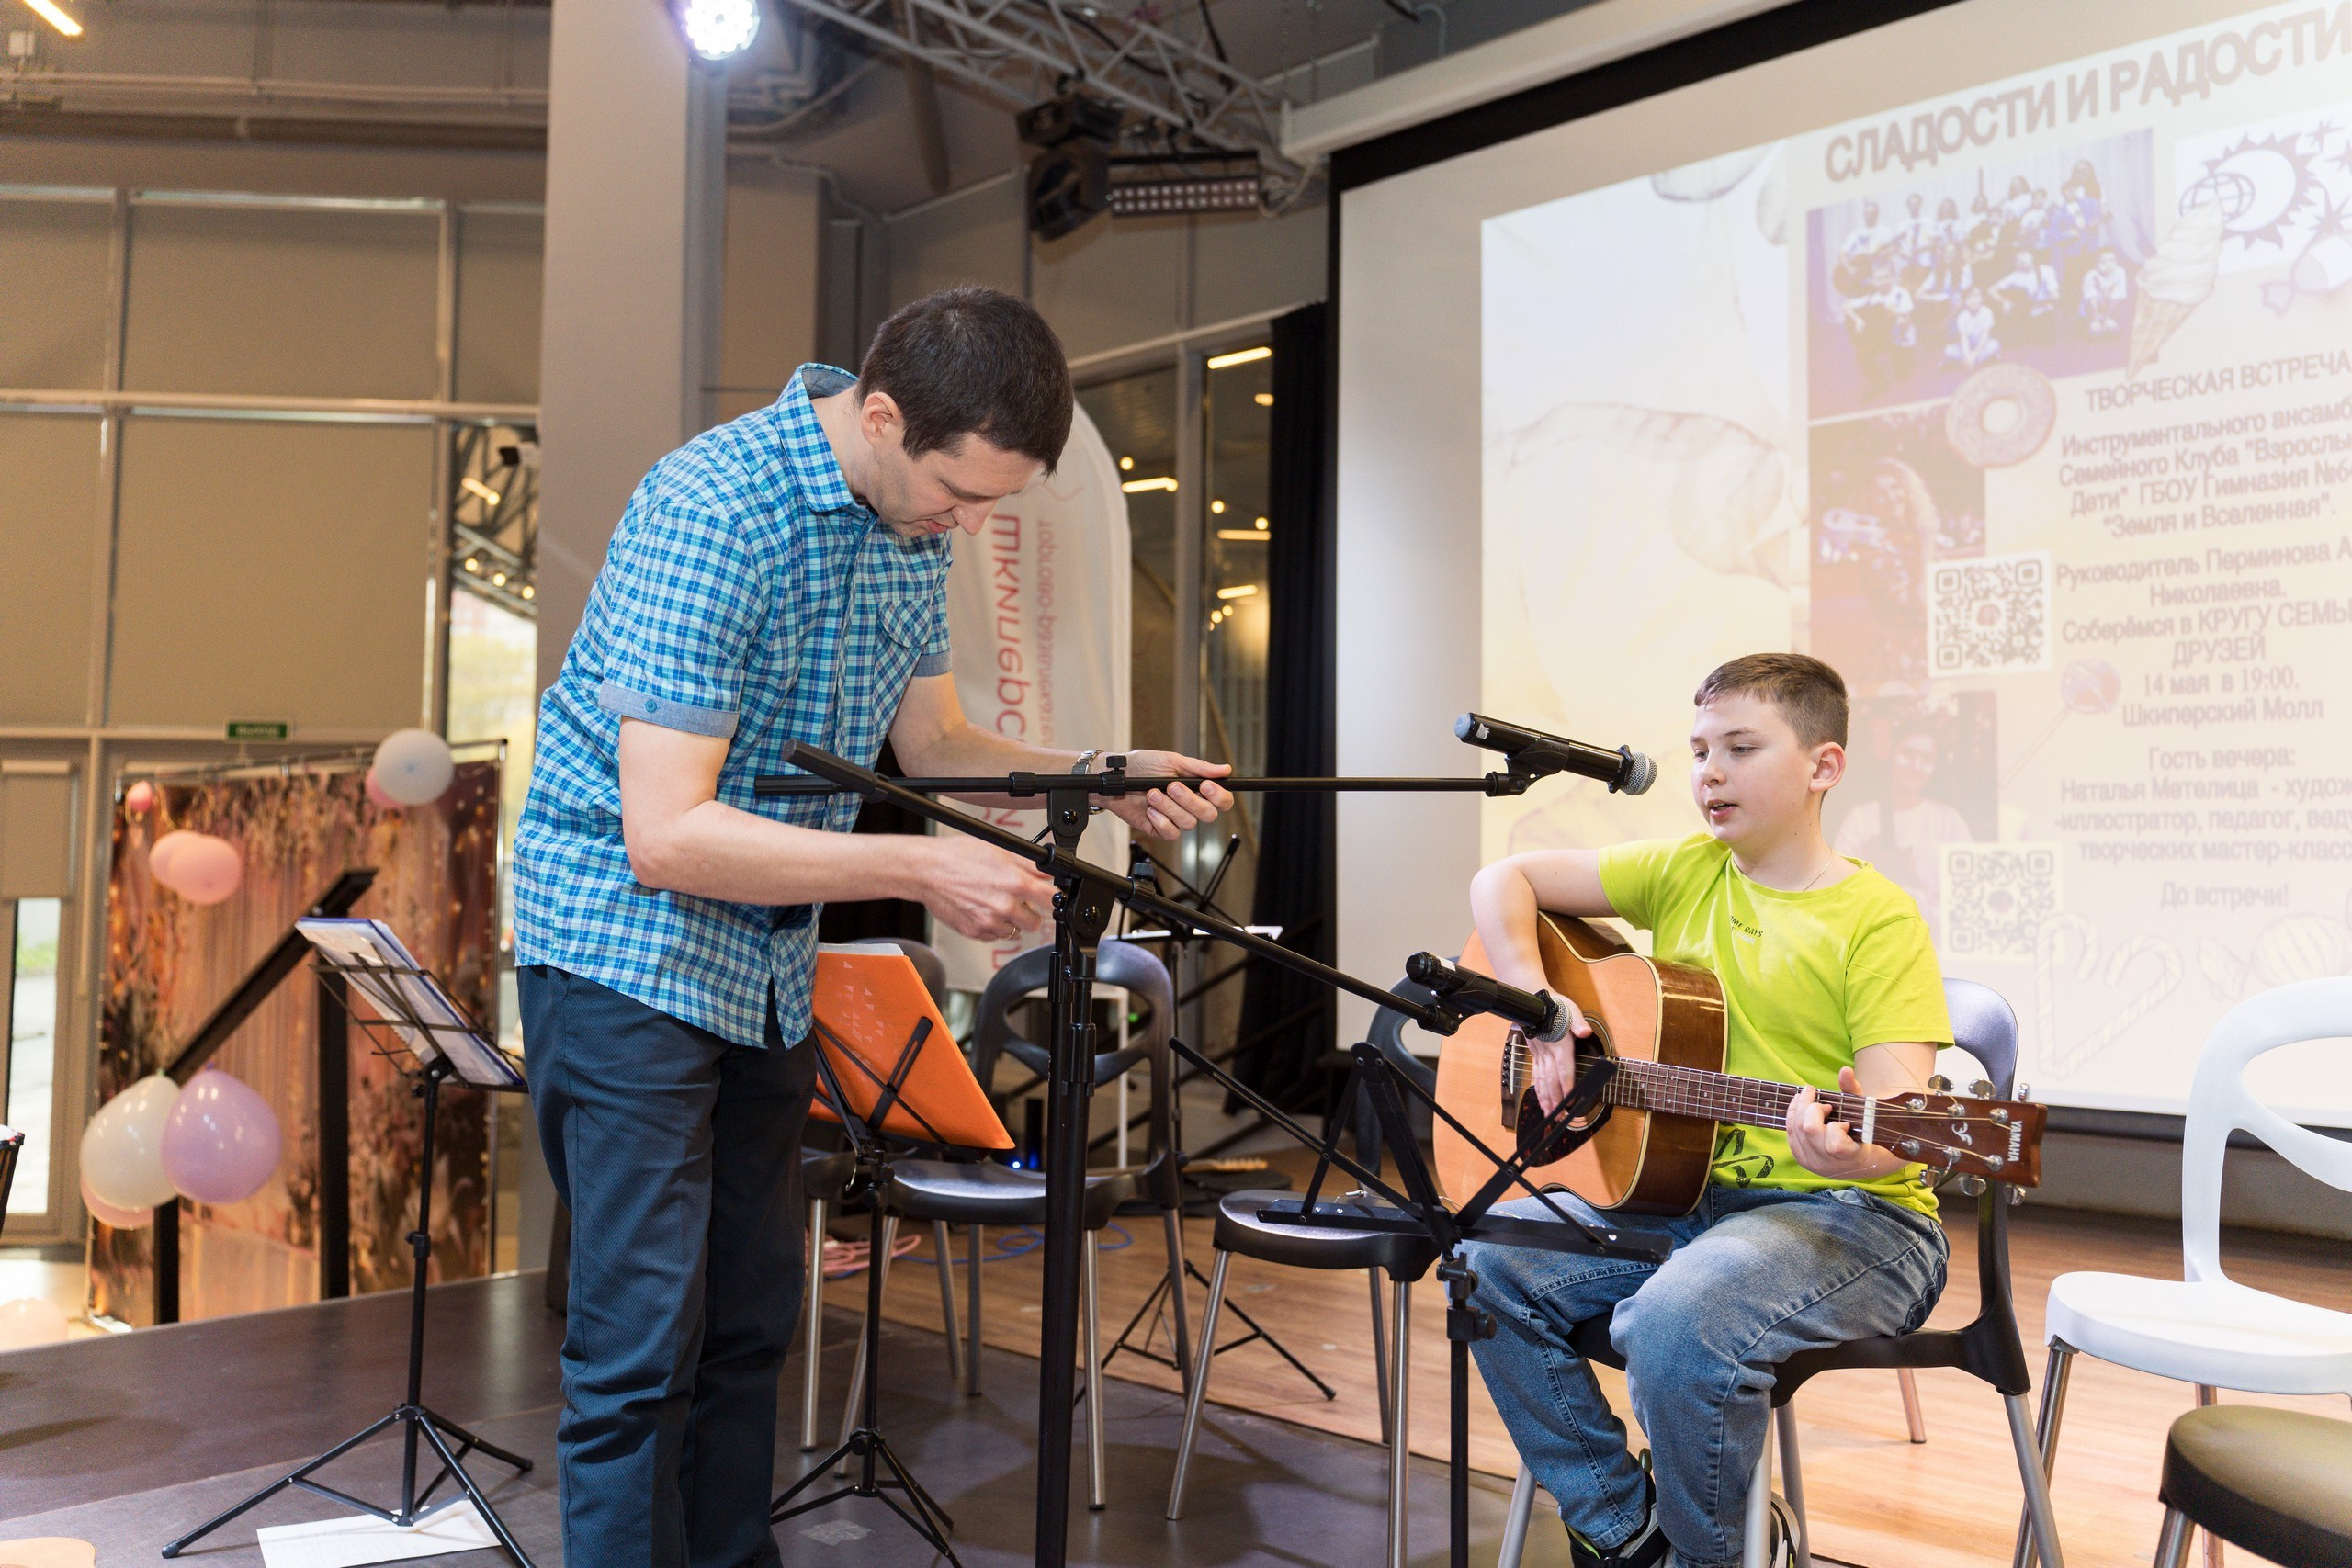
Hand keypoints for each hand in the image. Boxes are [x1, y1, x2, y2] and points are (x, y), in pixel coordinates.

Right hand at [918, 835, 1054, 942]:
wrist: (927, 871)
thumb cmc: (958, 857)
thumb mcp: (1000, 851)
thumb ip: (1029, 865)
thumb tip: (1048, 872)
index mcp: (1016, 884)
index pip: (1051, 900)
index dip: (1051, 898)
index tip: (1047, 897)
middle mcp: (1005, 906)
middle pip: (1035, 922)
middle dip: (1029, 912)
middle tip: (1016, 899)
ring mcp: (990, 923)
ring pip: (1014, 932)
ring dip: (1010, 920)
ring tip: (994, 902)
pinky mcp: (975, 933)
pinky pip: (994, 936)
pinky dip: (992, 927)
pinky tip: (981, 910)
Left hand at [1099, 750, 1232, 840]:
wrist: (1116, 778)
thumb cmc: (1142, 766)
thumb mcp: (1171, 761)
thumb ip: (1198, 768)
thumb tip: (1224, 769)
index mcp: (1197, 788)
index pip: (1222, 800)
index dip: (1219, 797)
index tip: (1206, 786)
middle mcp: (1189, 805)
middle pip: (1208, 814)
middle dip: (1190, 800)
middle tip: (1172, 786)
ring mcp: (1175, 819)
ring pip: (1188, 823)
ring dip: (1170, 807)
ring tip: (1152, 793)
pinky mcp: (1161, 829)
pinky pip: (1171, 833)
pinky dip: (1162, 821)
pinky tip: (1150, 810)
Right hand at [1525, 994, 1590, 1114]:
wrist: (1533, 1001)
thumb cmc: (1555, 1006)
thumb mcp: (1570, 1010)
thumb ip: (1578, 1023)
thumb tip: (1585, 1032)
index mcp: (1560, 1046)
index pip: (1564, 1070)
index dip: (1567, 1087)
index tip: (1569, 1102)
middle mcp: (1548, 1053)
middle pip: (1552, 1081)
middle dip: (1556, 1100)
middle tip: (1558, 1117)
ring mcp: (1540, 1055)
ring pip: (1542, 1080)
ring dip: (1546, 1098)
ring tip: (1548, 1113)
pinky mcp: (1536, 1054)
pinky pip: (1536, 1074)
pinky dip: (1538, 1088)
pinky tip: (1540, 1097)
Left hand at [1786, 1067, 1879, 1178]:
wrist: (1858, 1162)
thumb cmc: (1863, 1133)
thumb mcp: (1863, 1112)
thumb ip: (1853, 1091)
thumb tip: (1845, 1070)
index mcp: (1850, 1157)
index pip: (1835, 1145)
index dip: (1836, 1127)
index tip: (1844, 1120)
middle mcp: (1829, 1164)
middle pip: (1809, 1130)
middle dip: (1812, 1108)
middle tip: (1823, 1103)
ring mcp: (1812, 1163)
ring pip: (1796, 1130)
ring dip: (1800, 1109)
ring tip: (1809, 1099)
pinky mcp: (1801, 1159)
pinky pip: (1790, 1134)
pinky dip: (1792, 1116)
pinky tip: (1799, 1106)